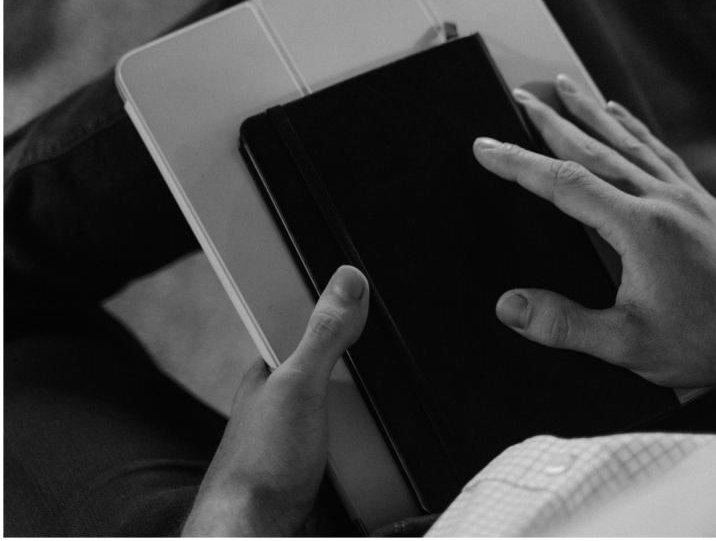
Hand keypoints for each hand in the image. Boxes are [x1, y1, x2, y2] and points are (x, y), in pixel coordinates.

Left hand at [182, 266, 368, 535]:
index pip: (312, 326)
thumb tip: (347, 282)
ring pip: (357, 411)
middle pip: (344, 370)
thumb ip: (323, 334)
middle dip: (363, 378)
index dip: (342, 315)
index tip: (369, 310)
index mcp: (274, 370)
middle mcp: (291, 400)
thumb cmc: (258, 467)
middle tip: (368, 392)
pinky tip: (374, 456)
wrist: (258, 533)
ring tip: (368, 432)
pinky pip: (364, 447)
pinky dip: (374, 451)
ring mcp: (310, 434)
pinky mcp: (328, 466)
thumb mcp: (298, 386)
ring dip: (370, 421)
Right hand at [473, 75, 715, 387]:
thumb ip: (563, 323)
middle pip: (596, 148)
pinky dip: (637, 129)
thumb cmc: (705, 341)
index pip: (565, 183)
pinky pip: (662, 153)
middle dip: (552, 120)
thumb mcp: (625, 343)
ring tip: (568, 88)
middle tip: (523, 97)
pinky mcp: (704, 203)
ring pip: (630, 142)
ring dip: (593, 113)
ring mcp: (687, 197)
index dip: (519, 162)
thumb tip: (509, 306)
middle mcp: (663, 201)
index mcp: (640, 227)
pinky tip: (625, 117)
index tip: (488, 146)